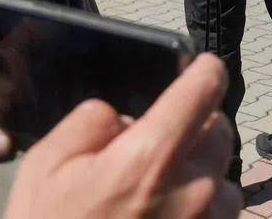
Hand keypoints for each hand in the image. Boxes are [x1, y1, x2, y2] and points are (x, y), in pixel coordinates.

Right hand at [4, 54, 241, 218]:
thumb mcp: (47, 164)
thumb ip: (93, 121)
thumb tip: (126, 119)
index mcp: (151, 157)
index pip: (204, 90)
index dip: (205, 71)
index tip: (202, 68)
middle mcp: (192, 190)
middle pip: (220, 133)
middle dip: (196, 128)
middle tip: (161, 143)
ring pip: (224, 180)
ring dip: (201, 177)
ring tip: (160, 194)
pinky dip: (201, 214)